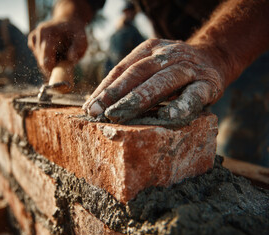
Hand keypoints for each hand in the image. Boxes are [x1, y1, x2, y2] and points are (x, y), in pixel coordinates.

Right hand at [28, 19, 86, 76]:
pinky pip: (38, 58)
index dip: (52, 69)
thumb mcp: (81, 39)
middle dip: (52, 67)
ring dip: (50, 64)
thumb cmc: (76, 33)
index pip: (46, 56)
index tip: (60, 74)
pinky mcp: (32, 41)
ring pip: (39, 61)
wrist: (68, 22)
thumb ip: (77, 48)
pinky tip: (54, 54)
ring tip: (60, 56)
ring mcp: (34, 37)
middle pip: (42, 61)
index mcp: (49, 32)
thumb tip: (71, 58)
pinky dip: (46, 60)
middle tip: (63, 65)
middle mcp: (39, 34)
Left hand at [83, 39, 224, 122]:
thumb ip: (130, 80)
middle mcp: (167, 55)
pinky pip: (194, 95)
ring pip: (161, 82)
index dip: (104, 88)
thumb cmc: (173, 69)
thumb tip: (96, 103)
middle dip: (114, 94)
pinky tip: (169, 116)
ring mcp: (188, 68)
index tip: (89, 107)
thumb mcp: (151, 66)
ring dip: (138, 99)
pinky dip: (182, 105)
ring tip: (118, 114)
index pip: (122, 69)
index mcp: (149, 50)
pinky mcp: (209, 83)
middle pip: (137, 73)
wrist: (214, 58)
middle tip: (97, 113)